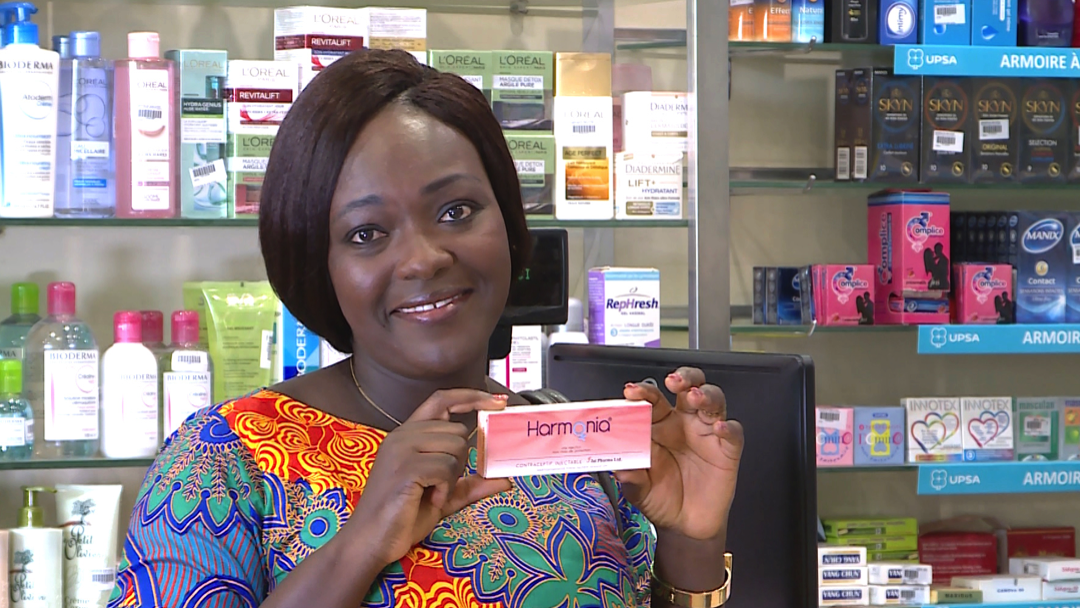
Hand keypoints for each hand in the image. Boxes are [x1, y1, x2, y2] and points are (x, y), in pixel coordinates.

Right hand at [348, 390, 511, 566]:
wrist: (371, 541)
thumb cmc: (403, 517)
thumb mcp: (445, 496)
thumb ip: (472, 484)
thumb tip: (505, 479)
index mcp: (408, 434)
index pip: (442, 400)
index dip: (472, 397)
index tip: (498, 401)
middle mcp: (403, 435)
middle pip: (457, 431)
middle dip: (460, 461)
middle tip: (442, 484)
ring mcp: (402, 449)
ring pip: (456, 448)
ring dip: (452, 478)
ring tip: (432, 494)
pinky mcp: (406, 467)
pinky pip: (446, 468)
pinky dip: (445, 489)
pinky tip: (429, 500)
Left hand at [617, 368, 744, 539]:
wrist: (684, 526)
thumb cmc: (660, 499)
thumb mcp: (637, 489)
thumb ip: (629, 475)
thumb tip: (618, 464)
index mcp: (658, 425)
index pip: (652, 399)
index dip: (643, 392)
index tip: (632, 392)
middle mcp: (683, 423)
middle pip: (688, 387)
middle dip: (683, 378)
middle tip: (673, 381)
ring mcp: (707, 434)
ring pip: (713, 401)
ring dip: (705, 394)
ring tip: (695, 397)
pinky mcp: (727, 450)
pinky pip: (733, 433)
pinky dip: (729, 427)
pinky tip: (719, 428)